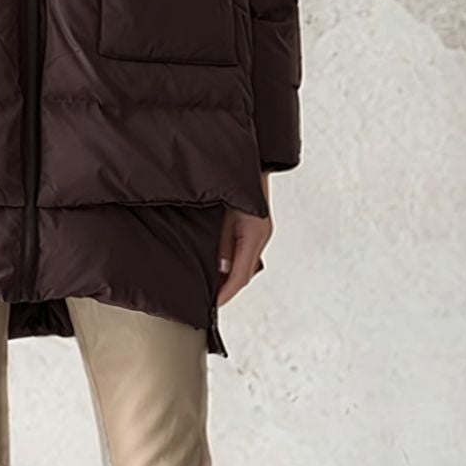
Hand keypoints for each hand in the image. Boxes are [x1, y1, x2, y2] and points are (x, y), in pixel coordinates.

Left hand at [215, 170, 271, 308]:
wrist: (250, 159)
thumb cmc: (236, 180)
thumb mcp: (223, 212)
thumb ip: (220, 240)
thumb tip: (217, 266)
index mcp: (254, 234)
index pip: (240, 275)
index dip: (225, 293)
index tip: (211, 305)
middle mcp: (260, 236)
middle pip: (244, 273)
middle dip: (225, 288)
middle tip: (205, 300)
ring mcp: (260, 233)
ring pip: (244, 264)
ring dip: (228, 276)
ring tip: (207, 286)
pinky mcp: (255, 228)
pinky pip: (244, 252)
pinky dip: (231, 263)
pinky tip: (216, 264)